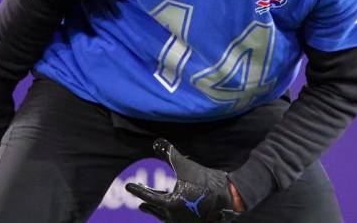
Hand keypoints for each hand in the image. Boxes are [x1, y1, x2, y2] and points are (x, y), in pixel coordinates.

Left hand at [125, 138, 240, 221]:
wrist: (228, 196)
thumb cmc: (205, 180)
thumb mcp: (184, 165)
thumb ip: (169, 154)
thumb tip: (157, 142)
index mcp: (169, 205)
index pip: (147, 197)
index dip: (137, 190)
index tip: (127, 186)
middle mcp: (173, 216)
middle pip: (154, 208)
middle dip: (146, 201)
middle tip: (138, 196)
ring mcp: (183, 221)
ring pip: (163, 215)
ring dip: (155, 208)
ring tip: (146, 206)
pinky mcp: (191, 221)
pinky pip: (174, 216)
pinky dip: (166, 211)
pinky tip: (169, 205)